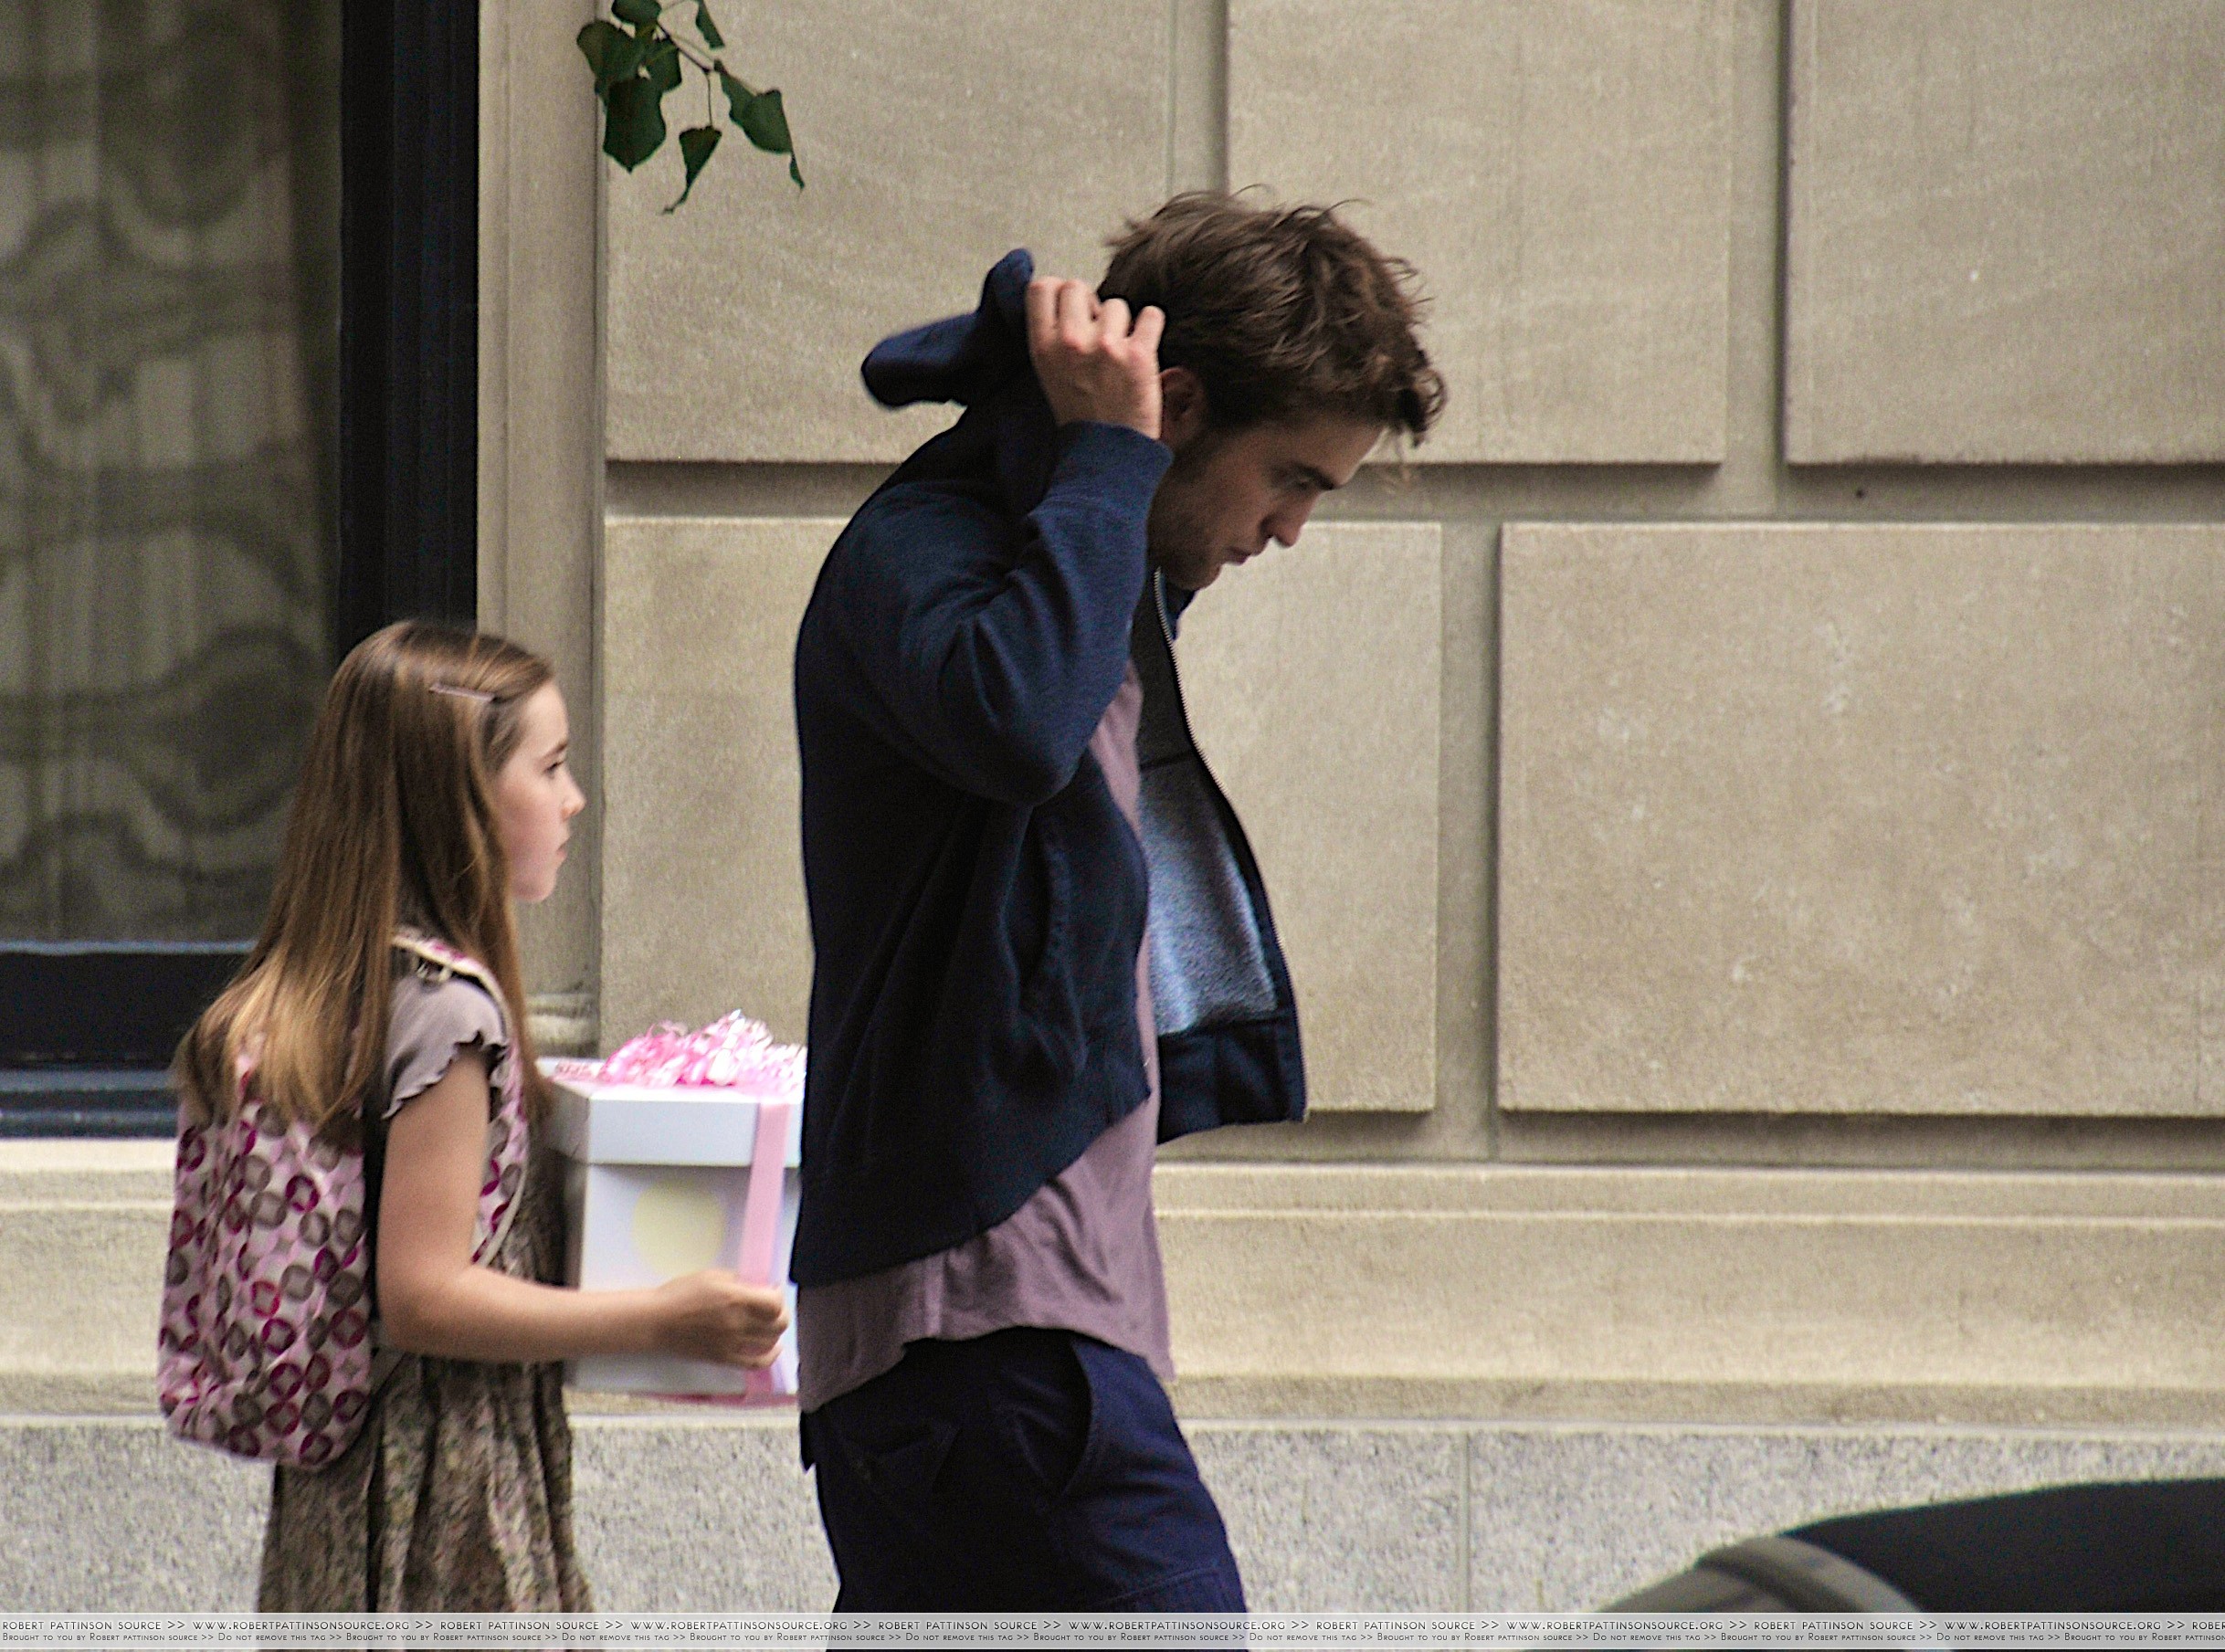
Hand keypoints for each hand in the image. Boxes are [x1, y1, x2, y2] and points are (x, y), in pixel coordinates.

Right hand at [650, 1270, 789, 1368]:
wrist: (656, 1322)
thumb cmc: (680, 1293)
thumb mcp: (711, 1276)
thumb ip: (737, 1281)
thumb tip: (755, 1288)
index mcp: (736, 1299)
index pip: (774, 1304)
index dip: (779, 1297)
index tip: (773, 1291)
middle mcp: (738, 1323)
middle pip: (777, 1324)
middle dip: (781, 1314)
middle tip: (774, 1308)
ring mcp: (732, 1343)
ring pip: (770, 1343)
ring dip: (776, 1333)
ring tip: (772, 1325)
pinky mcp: (723, 1359)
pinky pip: (754, 1363)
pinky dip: (769, 1357)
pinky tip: (772, 1349)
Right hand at [1024, 276, 1164, 439]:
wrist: (1105, 457)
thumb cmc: (1080, 415)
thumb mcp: (1049, 373)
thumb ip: (1054, 334)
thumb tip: (1072, 295)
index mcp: (1042, 347)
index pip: (1042, 287)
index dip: (1059, 292)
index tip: (1071, 310)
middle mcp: (1070, 342)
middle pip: (1077, 286)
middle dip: (1090, 306)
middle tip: (1097, 334)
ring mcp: (1104, 347)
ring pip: (1116, 304)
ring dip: (1121, 324)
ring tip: (1119, 355)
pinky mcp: (1138, 356)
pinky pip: (1151, 315)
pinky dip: (1151, 328)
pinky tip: (1142, 350)